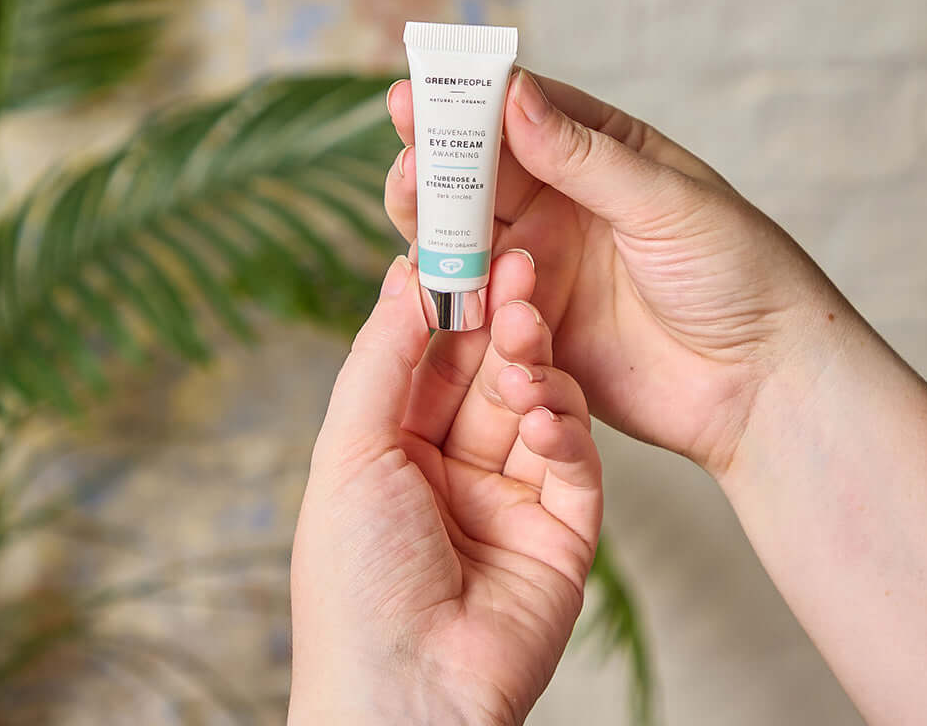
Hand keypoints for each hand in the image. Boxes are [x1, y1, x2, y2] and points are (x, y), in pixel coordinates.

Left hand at [289, 251, 602, 725]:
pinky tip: (543, 414)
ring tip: (525, 331)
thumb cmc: (355, 581)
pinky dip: (564, 429)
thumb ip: (382, 359)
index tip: (470, 247)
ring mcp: (513, 496)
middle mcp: (457, 465)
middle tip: (518, 265)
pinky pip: (575, 462)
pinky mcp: (564, 528)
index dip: (454, 303)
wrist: (408, 699)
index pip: (435, 357)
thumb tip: (403, 275)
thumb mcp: (351, 452)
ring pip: (536, 405)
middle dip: (503, 319)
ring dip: (533, 365)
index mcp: (399, 447)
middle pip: (489, 372)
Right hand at [385, 71, 844, 475]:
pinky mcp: (537, 333)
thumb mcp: (665, 201)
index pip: (520, 117)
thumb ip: (584, 155)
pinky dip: (461, 302)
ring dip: (437, 229)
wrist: (764, 384)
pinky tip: (446, 293)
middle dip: (438, 164)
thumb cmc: (740, 273)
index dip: (469, 103)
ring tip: (414, 216)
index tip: (419, 91)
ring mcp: (545, 272)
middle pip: (480, 179)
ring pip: (468, 243)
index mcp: (600, 159)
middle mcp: (563, 210)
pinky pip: (483, 313)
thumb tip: (513, 93)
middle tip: (407, 155)